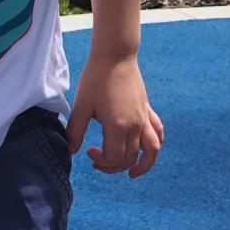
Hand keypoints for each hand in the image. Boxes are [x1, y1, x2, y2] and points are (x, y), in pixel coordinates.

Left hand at [65, 56, 163, 177]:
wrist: (115, 56)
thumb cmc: (96, 78)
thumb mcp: (81, 105)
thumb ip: (76, 130)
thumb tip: (71, 150)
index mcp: (118, 126)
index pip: (114, 158)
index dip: (101, 161)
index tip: (88, 151)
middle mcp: (136, 125)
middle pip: (130, 158)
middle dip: (113, 165)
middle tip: (96, 159)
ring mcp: (144, 118)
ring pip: (152, 150)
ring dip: (143, 165)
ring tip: (132, 173)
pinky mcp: (147, 110)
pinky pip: (157, 133)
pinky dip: (154, 145)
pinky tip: (146, 149)